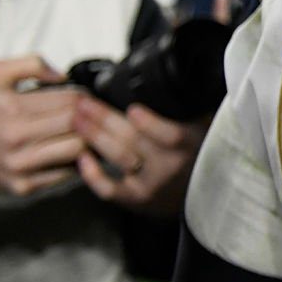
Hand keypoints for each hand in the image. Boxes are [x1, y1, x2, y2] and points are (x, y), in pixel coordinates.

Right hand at [0, 56, 84, 195]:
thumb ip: (30, 64)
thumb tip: (63, 76)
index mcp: (7, 106)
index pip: (69, 100)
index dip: (83, 96)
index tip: (83, 97)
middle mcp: (12, 136)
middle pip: (77, 124)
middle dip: (89, 116)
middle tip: (88, 114)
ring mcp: (19, 164)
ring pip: (76, 149)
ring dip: (85, 139)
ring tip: (79, 132)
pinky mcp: (24, 185)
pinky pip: (66, 173)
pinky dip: (73, 162)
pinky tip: (66, 151)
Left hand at [72, 97, 204, 216]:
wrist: (205, 194)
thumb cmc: (199, 152)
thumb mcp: (204, 127)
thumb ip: (190, 109)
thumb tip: (174, 81)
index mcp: (189, 145)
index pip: (170, 136)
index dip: (150, 123)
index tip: (132, 108)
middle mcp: (170, 166)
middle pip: (133, 140)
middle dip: (104, 118)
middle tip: (84, 103)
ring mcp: (151, 184)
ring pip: (118, 157)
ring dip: (93, 136)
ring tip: (77, 119)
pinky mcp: (136, 200)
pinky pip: (110, 189)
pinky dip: (92, 174)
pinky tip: (82, 157)